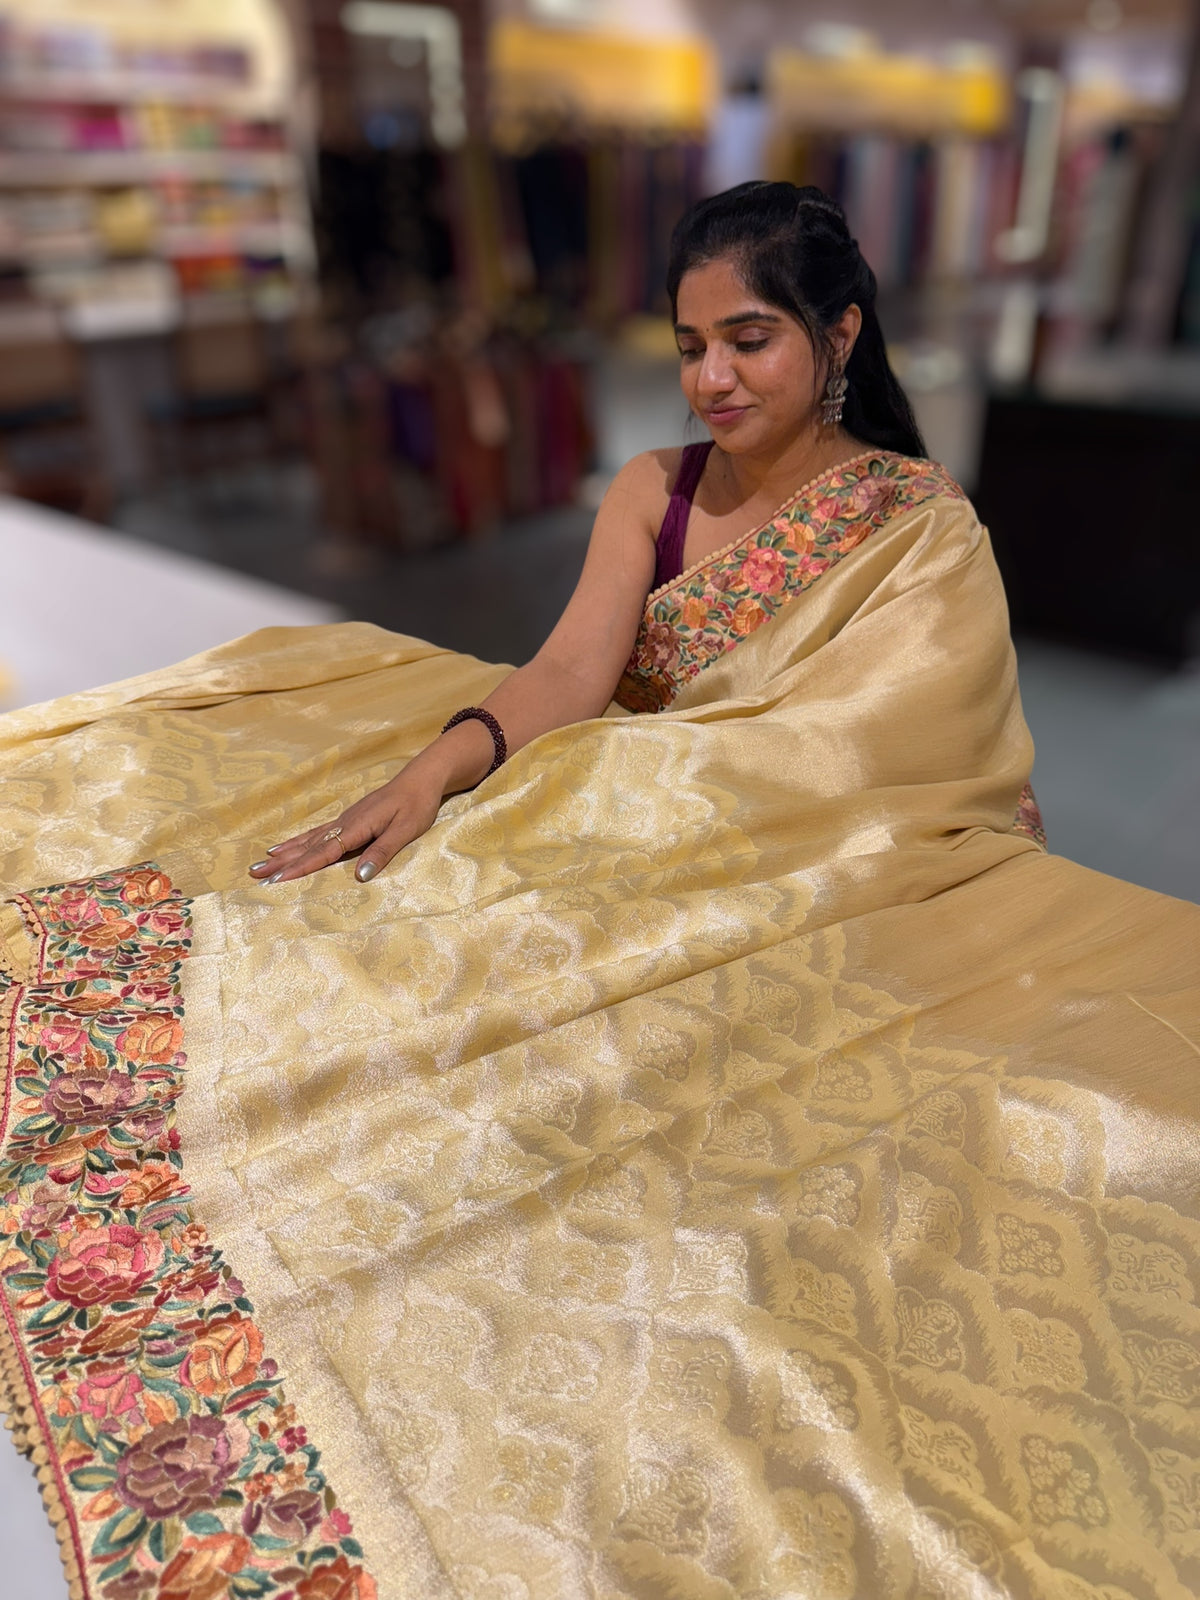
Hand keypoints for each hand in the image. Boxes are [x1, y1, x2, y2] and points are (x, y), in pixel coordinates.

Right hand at [248, 768, 443, 885]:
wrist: (420, 779)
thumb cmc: (416, 806)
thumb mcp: (405, 831)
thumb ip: (381, 852)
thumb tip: (359, 876)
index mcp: (357, 827)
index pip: (323, 852)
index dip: (300, 868)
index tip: (277, 880)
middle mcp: (344, 823)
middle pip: (308, 847)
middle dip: (281, 863)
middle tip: (254, 875)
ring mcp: (343, 820)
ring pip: (308, 840)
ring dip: (284, 854)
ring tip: (260, 864)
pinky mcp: (347, 819)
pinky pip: (316, 833)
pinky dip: (298, 841)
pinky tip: (285, 847)